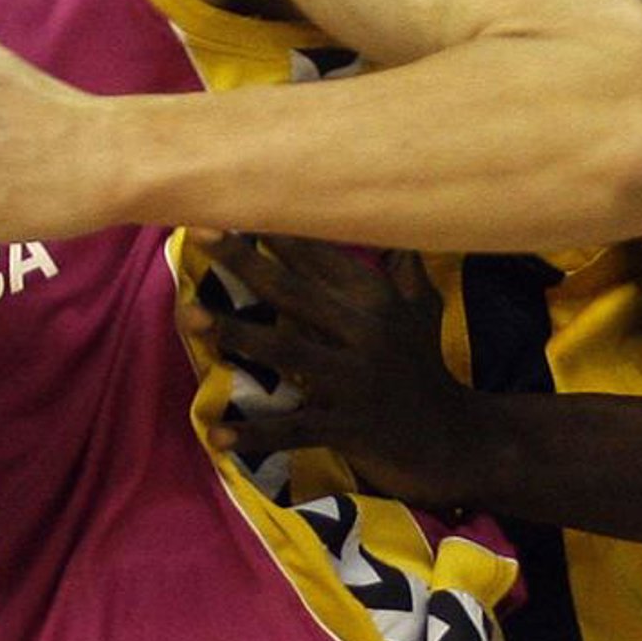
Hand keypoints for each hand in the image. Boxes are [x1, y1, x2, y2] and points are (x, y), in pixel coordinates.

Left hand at [189, 234, 482, 507]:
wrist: (452, 439)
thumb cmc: (425, 368)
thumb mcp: (421, 312)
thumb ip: (401, 269)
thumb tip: (391, 226)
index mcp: (377, 300)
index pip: (319, 256)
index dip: (276, 231)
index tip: (233, 201)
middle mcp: (367, 332)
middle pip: (294, 291)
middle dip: (245, 262)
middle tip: (198, 233)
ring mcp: (356, 381)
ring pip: (287, 351)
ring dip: (235, 334)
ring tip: (189, 317)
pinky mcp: (349, 427)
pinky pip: (294, 428)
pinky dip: (256, 434)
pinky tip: (216, 435)